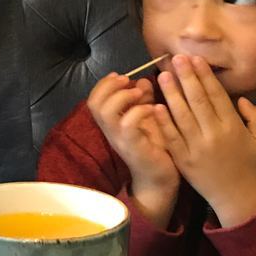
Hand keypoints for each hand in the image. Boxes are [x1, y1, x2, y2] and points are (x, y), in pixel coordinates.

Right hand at [87, 72, 178, 227]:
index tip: (121, 76)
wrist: (161, 179)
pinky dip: (139, 111)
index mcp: (111, 123)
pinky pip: (128, 125)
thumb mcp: (148, 118)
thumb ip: (143, 99)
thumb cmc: (154, 148)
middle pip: (94, 103)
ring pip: (106, 112)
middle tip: (127, 80)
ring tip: (139, 93)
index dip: (104, 83)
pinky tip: (152, 109)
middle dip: (109, 86)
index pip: (93, 99)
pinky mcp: (134, 147)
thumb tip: (142, 80)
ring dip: (123, 96)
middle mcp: (111, 131)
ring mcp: (121, 140)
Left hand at [153, 55, 255, 228]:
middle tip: (176, 58)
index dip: (205, 75)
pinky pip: (171, 137)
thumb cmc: (250, 165)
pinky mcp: (183, 160)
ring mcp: (196, 148)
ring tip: (163, 75)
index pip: (216, 95)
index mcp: (233, 126)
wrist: (236, 198)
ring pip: (182, 115)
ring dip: (171, 93)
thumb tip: (242, 99)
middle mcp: (214, 134)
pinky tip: (155, 106)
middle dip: (186, 77)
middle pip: (197, 100)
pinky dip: (163, 121)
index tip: (195, 59)